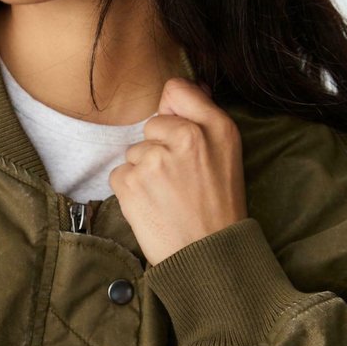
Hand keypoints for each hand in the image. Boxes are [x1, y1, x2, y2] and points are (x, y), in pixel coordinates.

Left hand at [108, 78, 247, 265]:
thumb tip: (175, 89)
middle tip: (179, 181)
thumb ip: (202, 116)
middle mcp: (186, 137)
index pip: (175, 90)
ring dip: (144, 173)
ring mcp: (155, 159)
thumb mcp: (227, 154)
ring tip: (167, 197)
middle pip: (151, 125)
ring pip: (134, 151)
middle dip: (158, 149)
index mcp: (215, 127)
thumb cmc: (219, 207)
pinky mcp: (131, 182)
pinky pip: (119, 173)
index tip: (178, 137)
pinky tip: (152, 206)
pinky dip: (130, 191)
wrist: (209, 257)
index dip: (172, 113)